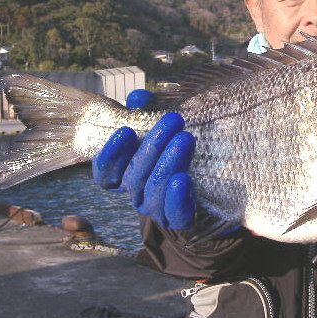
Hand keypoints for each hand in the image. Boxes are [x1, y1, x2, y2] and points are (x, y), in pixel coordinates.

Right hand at [92, 90, 196, 230]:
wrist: (211, 188)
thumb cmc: (176, 152)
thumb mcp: (162, 130)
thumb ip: (147, 113)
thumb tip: (138, 98)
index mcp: (127, 175)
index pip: (105, 174)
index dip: (110, 156)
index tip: (126, 131)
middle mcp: (137, 193)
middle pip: (134, 177)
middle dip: (153, 146)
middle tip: (173, 120)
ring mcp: (156, 209)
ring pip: (153, 190)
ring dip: (168, 163)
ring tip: (185, 139)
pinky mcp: (180, 219)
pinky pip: (174, 214)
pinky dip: (177, 198)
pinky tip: (183, 179)